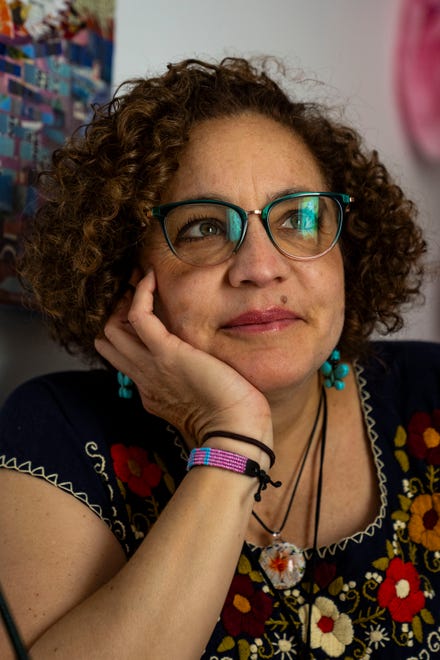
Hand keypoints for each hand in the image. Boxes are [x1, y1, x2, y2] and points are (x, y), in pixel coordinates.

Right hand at [95, 270, 272, 447]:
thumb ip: (193, 386)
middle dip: (118, 315)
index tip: (140, 312)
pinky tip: (150, 277)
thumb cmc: (230, 419)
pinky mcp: (166, 352)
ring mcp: (151, 365)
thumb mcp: (203, 402)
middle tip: (137, 293)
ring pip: (114, 329)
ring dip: (125, 301)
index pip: (124, 359)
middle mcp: (144, 378)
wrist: (234, 430)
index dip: (126, 335)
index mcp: (152, 391)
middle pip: (110, 342)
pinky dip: (141, 293)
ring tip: (141, 281)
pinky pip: (139, 315)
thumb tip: (202, 370)